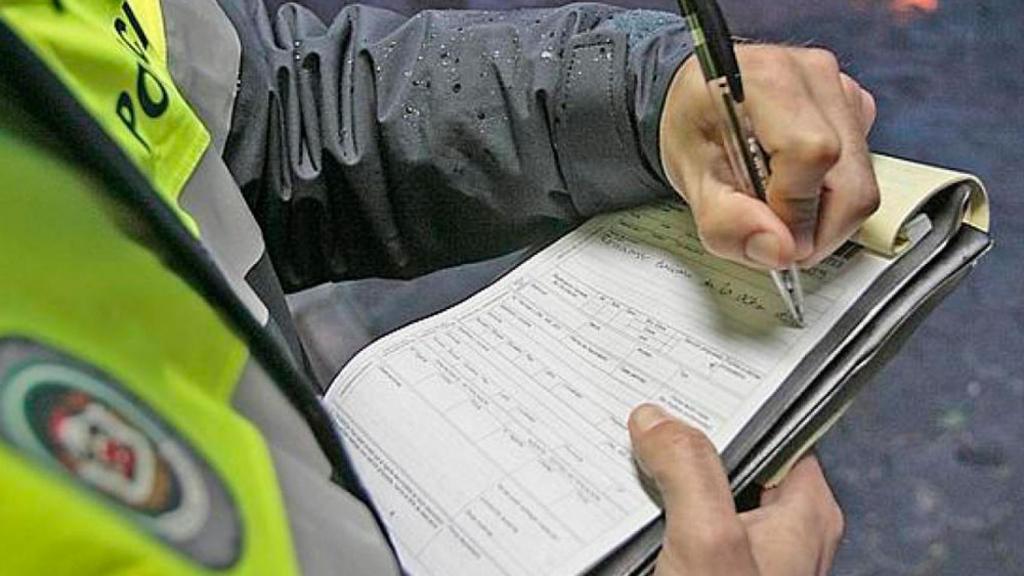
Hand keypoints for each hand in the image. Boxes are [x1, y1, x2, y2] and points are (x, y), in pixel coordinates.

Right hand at [628, 404, 843, 575]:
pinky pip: (681, 526)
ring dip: (664, 478)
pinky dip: (655, 513)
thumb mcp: (708, 540)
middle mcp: (782, 532)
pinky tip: (626, 504)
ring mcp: (745, 553)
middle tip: (646, 418)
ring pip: (701, 492)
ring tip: (628, 452)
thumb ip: (688, 471)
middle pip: (733, 458)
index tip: (693, 379)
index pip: (777, 430)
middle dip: (687, 439)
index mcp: (804, 514)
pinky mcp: (711, 569)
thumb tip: (657, 421)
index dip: (735, 403)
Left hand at [660, 45, 878, 267]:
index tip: (770, 232)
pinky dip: (831, 198)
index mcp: (765, 80)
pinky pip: (863, 175)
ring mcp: (843, 92)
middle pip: (849, 182)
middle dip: (814, 229)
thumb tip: (779, 250)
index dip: (796, 210)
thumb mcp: (692, 180)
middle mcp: (814, 77)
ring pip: (862, 186)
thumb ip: (726, 221)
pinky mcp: (857, 111)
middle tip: (774, 233)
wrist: (704, 100)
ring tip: (777, 203)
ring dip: (821, 217)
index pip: (811, 154)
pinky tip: (796, 185)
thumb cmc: (697, 128)